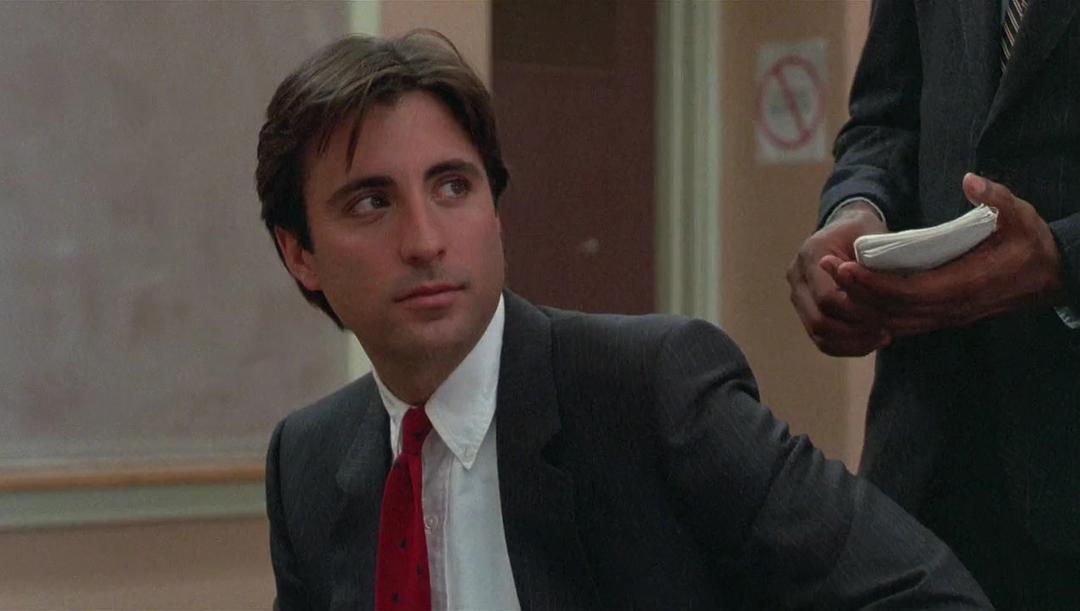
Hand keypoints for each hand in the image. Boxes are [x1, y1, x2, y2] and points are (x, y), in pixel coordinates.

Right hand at [787, 202, 890, 355]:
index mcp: (811, 255)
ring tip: (881, 339)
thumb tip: (882, 290)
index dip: (856, 311)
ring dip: (851, 343)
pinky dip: (846, 346)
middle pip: (818, 321)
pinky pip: (821, 339)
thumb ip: (873, 262)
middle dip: (854, 332)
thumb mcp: (872, 237)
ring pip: (818, 335)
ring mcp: (798, 296)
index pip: (826, 297)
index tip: (885, 315)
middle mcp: (797, 277)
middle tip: (886, 333)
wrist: (845, 230)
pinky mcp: (805, 310)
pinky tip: (870, 342)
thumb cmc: (863, 232)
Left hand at [828, 173, 1065, 336]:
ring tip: (834, 278)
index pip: (907, 292)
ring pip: (895, 320)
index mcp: (966, 285)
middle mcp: (953, 308)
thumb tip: (969, 181)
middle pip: (892, 310)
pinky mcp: (944, 318)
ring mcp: (948, 316)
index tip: (843, 267)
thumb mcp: (1020, 215)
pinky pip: (904, 322)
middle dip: (855, 292)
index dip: (872, 284)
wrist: (1049, 276)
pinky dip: (878, 312)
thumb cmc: (1031, 243)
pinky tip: (856, 296)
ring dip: (862, 303)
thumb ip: (995, 198)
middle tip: (826, 267)